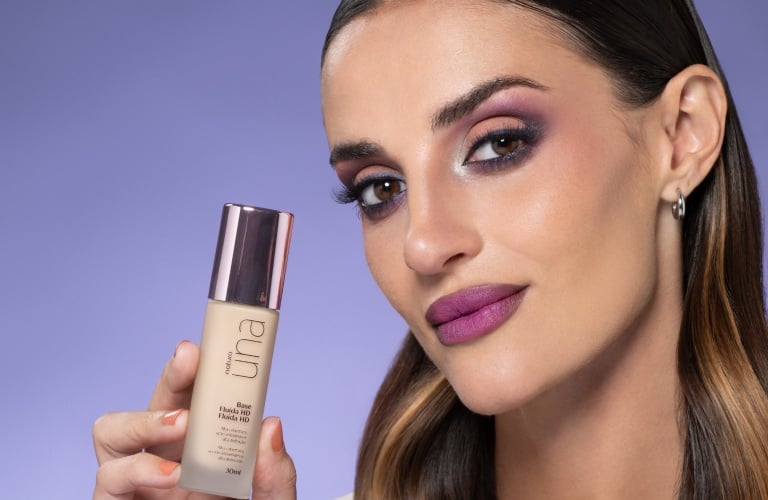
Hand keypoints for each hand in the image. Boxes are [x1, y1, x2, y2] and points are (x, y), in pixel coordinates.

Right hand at [92, 341, 296, 498]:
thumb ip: (276, 474)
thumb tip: (272, 425)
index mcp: (203, 451)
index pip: (197, 400)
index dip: (198, 371)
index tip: (211, 348)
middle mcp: (166, 460)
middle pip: (155, 404)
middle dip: (170, 376)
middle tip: (192, 358)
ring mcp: (138, 484)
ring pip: (111, 431)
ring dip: (144, 419)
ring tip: (181, 428)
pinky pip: (107, 479)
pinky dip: (135, 470)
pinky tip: (170, 476)